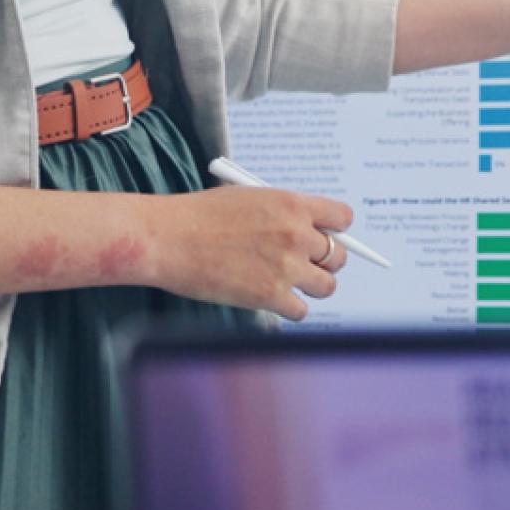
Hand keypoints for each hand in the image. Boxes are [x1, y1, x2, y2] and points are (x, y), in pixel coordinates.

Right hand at [145, 186, 352, 321]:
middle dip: (323, 261)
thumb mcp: (247, 199)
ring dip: (311, 286)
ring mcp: (286, 267)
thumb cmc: (198, 216)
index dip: (335, 230)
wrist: (166, 238)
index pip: (342, 218)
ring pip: (327, 285)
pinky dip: (289, 307)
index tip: (326, 237)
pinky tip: (269, 297)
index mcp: (290, 204)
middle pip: (339, 255)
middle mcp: (295, 234)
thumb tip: (306, 231)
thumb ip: (281, 214)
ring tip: (286, 282)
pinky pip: (301, 310)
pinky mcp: (271, 296)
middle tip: (304, 264)